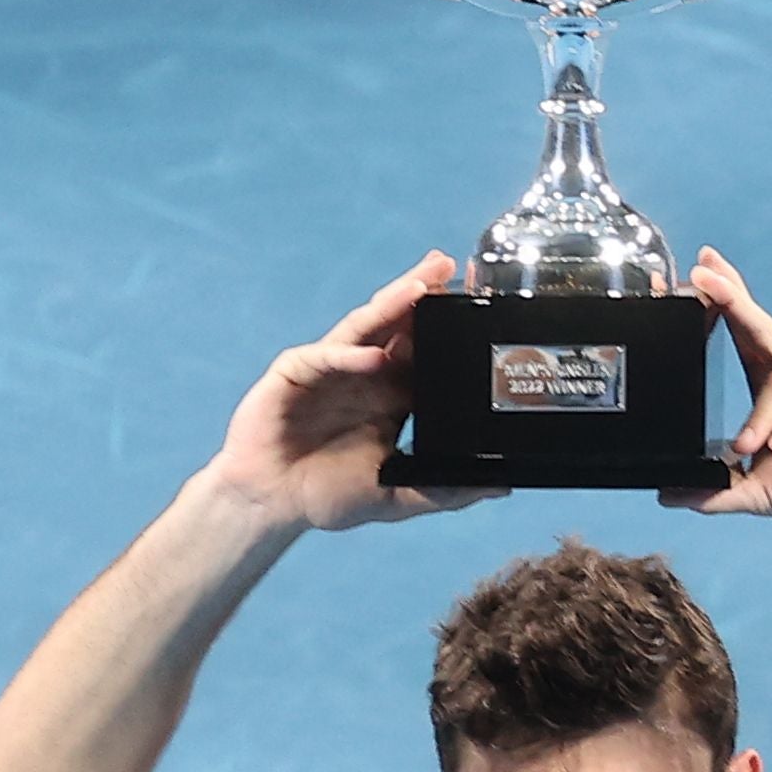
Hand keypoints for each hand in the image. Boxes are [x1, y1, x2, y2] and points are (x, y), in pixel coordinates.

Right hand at [205, 257, 490, 533]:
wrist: (270, 504)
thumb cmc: (329, 494)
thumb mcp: (398, 496)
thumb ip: (444, 492)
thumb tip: (501, 486)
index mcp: (395, 393)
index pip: (430, 349)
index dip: (454, 325)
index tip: (487, 303)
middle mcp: (367, 371)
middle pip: (401, 324)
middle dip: (425, 293)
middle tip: (455, 268)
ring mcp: (332, 366)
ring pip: (366, 326)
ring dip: (392, 303)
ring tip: (421, 284)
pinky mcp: (296, 372)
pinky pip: (325, 357)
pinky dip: (349, 356)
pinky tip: (373, 357)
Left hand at [689, 253, 771, 533]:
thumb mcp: (760, 493)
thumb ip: (717, 492)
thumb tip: (667, 494)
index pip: (740, 332)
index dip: (716, 302)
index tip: (683, 278)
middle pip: (760, 325)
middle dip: (730, 297)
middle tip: (700, 276)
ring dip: (762, 413)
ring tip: (747, 448)